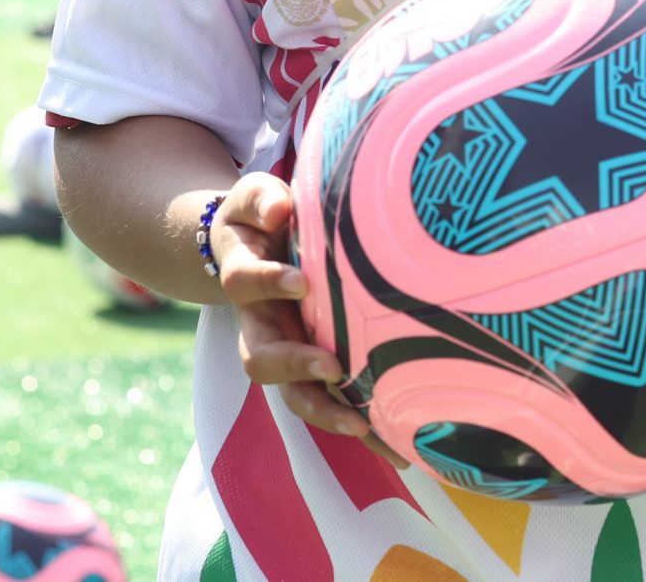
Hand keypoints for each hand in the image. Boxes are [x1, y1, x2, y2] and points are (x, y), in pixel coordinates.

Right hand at [214, 172, 387, 451]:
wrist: (257, 245)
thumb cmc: (262, 215)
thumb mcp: (255, 197)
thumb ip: (261, 199)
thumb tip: (279, 209)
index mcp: (244, 279)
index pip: (246, 283)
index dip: (269, 283)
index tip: (301, 282)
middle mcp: (261, 325)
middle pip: (262, 360)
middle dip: (296, 366)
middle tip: (332, 368)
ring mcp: (288, 352)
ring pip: (295, 394)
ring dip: (327, 412)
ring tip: (364, 428)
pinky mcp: (317, 368)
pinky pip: (333, 404)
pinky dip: (362, 428)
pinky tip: (400, 449)